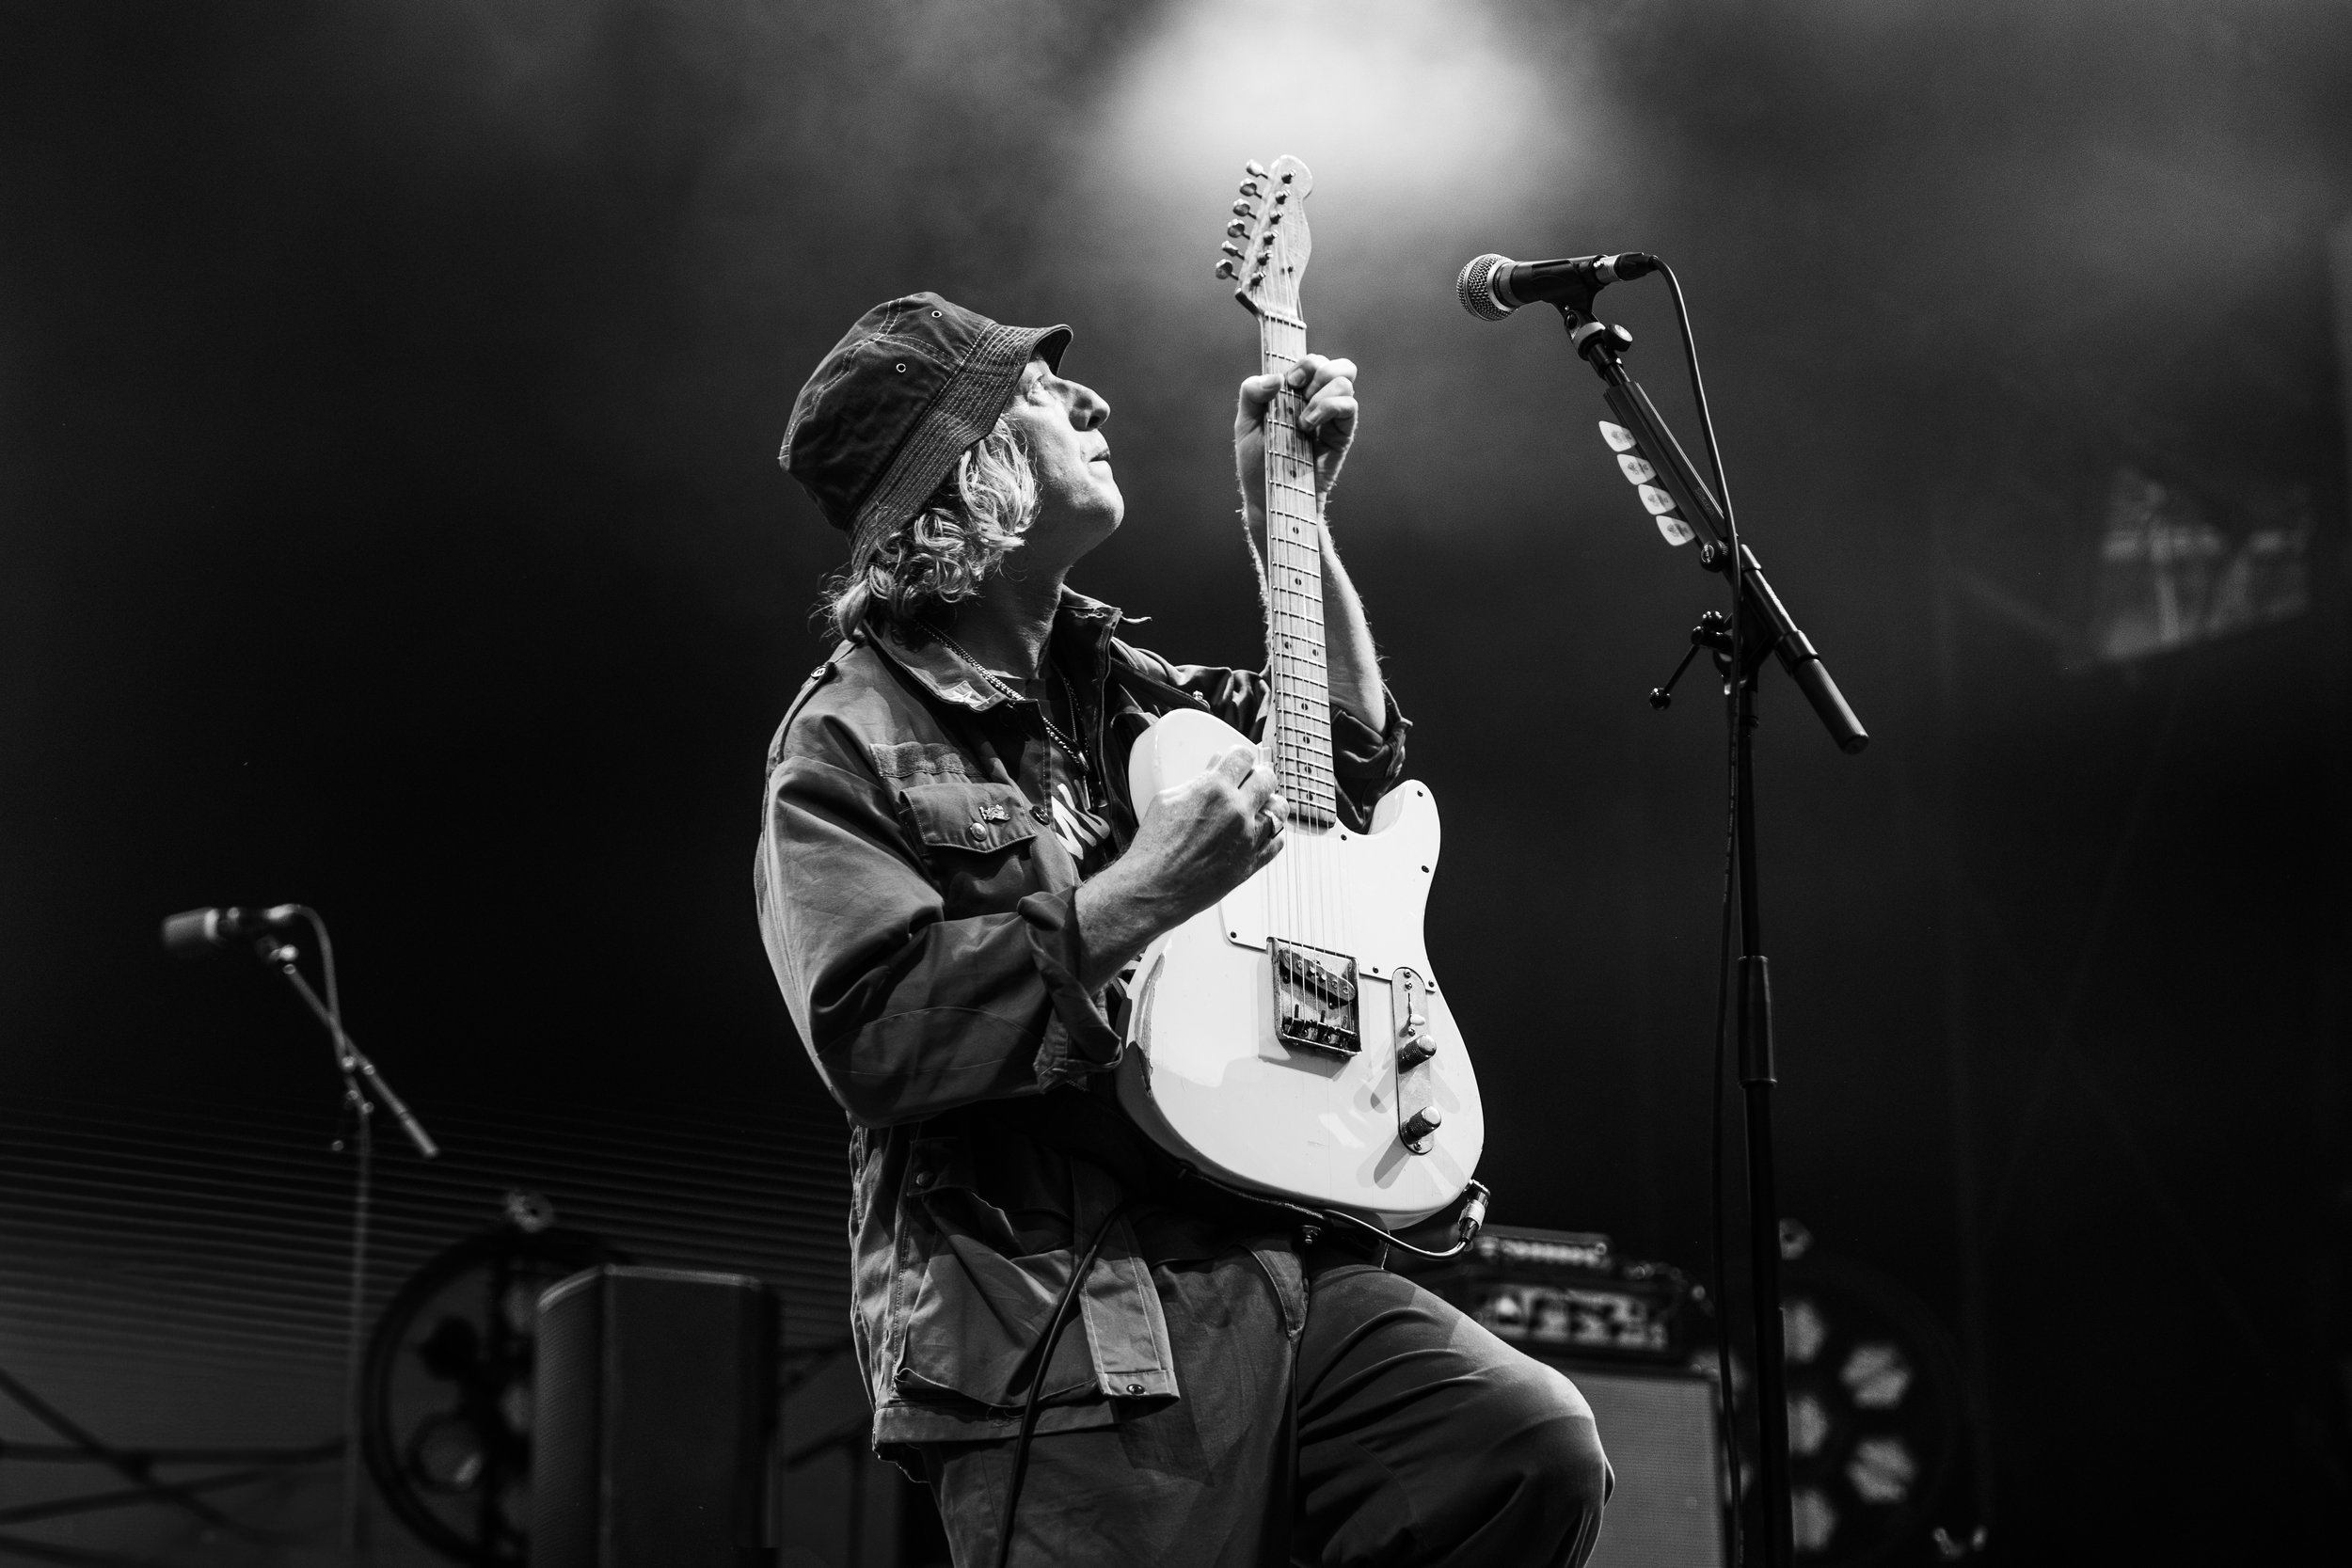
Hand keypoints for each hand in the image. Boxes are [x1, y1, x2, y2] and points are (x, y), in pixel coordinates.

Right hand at [1074, 745, 1285, 988]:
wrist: (1154, 888)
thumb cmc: (1154, 847)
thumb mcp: (1168, 800)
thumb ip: (1198, 780)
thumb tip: (1215, 768)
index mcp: (1214, 789)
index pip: (1244, 756)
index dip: (1241, 756)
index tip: (1239, 761)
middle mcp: (1237, 811)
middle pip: (1267, 778)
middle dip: (1258, 776)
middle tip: (1249, 782)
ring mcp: (1248, 838)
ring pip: (1279, 809)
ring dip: (1269, 804)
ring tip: (1258, 807)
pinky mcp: (1252, 862)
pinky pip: (1278, 841)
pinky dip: (1271, 834)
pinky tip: (1258, 832)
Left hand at [1235, 354, 1358, 524]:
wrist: (1271, 496)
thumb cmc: (1257, 463)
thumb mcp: (1245, 424)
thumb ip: (1251, 393)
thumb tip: (1277, 377)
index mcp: (1294, 393)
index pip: (1311, 361)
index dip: (1302, 362)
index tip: (1288, 381)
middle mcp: (1317, 400)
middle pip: (1334, 363)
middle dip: (1315, 369)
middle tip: (1297, 392)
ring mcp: (1332, 416)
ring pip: (1345, 377)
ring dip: (1321, 392)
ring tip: (1302, 420)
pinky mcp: (1343, 433)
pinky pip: (1349, 405)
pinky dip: (1329, 407)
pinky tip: (1309, 425)